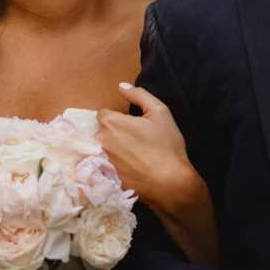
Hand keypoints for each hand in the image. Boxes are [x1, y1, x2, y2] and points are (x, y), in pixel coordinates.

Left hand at [97, 82, 200, 213]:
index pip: (104, 114)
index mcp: (111, 122)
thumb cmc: (166, 146)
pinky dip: (114, 167)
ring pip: (101, 150)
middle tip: (135, 142)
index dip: (118, 119)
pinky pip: (105, 167)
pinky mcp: (105, 178)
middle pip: (101, 132)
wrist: (170, 183)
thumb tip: (121, 86)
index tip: (132, 127)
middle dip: (113, 134)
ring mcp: (101, 161)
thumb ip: (139, 95)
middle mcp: (100, 141)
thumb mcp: (160, 112)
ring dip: (112, 151)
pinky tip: (131, 170)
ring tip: (133, 157)